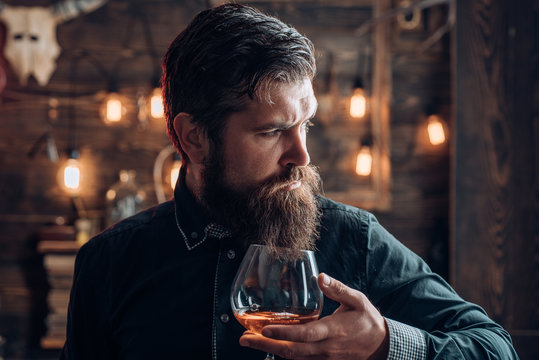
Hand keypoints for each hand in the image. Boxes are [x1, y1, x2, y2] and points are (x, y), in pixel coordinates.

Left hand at [239, 273, 388, 359]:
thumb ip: (338, 289)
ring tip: (249, 341)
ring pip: (293, 358)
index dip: (283, 332)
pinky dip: (283, 356)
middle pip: (291, 351)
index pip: (304, 334)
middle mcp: (325, 348)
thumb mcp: (357, 300)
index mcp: (332, 331)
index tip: (264, 327)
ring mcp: (323, 358)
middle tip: (244, 339)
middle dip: (265, 345)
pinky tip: (269, 348)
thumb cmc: (367, 321)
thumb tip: (320, 276)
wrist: (382, 347)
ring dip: (270, 350)